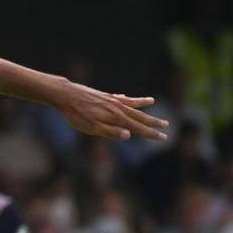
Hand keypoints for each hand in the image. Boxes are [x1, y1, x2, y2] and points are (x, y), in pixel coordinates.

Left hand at [50, 78, 167, 140]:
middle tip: (167, 125)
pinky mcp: (104, 95)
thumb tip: (129, 135)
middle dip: (153, 121)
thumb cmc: (77, 115)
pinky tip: (126, 97)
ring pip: (131, 103)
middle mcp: (118, 107)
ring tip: (152, 101)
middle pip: (139, 116)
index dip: (151, 133)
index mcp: (116, 118)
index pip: (138, 128)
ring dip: (143, 103)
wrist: (66, 95)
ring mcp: (111, 100)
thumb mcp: (92, 128)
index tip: (164, 137)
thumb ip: (110, 132)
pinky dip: (126, 98)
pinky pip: (120, 97)